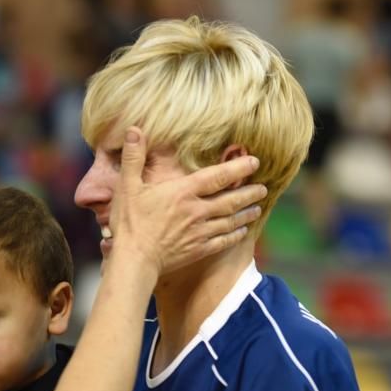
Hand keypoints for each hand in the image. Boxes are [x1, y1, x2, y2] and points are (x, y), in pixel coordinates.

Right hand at [109, 127, 266, 274]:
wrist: (134, 260)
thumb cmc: (129, 223)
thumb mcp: (127, 186)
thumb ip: (134, 157)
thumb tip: (134, 130)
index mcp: (182, 192)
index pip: (217, 176)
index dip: (238, 168)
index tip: (255, 162)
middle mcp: (196, 211)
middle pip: (230, 200)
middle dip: (249, 193)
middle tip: (263, 188)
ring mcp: (200, 232)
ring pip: (230, 221)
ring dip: (246, 213)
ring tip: (257, 207)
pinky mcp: (198, 250)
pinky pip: (223, 242)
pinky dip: (235, 235)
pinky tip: (242, 232)